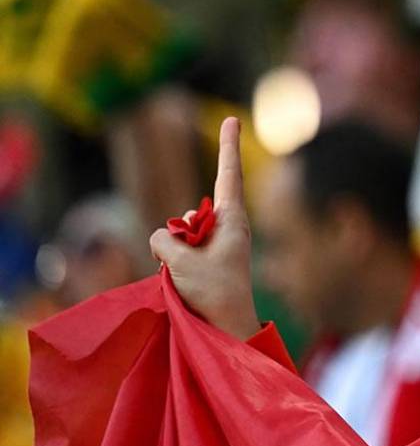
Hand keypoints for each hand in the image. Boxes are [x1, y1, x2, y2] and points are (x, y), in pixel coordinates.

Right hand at [150, 117, 259, 339]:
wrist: (227, 327)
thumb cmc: (214, 292)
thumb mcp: (182, 261)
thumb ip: (163, 239)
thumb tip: (161, 238)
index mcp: (233, 219)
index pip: (228, 174)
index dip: (227, 145)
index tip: (232, 118)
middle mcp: (226, 226)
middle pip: (190, 213)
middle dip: (180, 234)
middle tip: (195, 264)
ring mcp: (214, 244)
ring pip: (177, 234)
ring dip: (175, 253)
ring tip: (193, 278)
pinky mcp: (203, 259)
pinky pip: (175, 251)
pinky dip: (172, 264)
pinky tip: (183, 283)